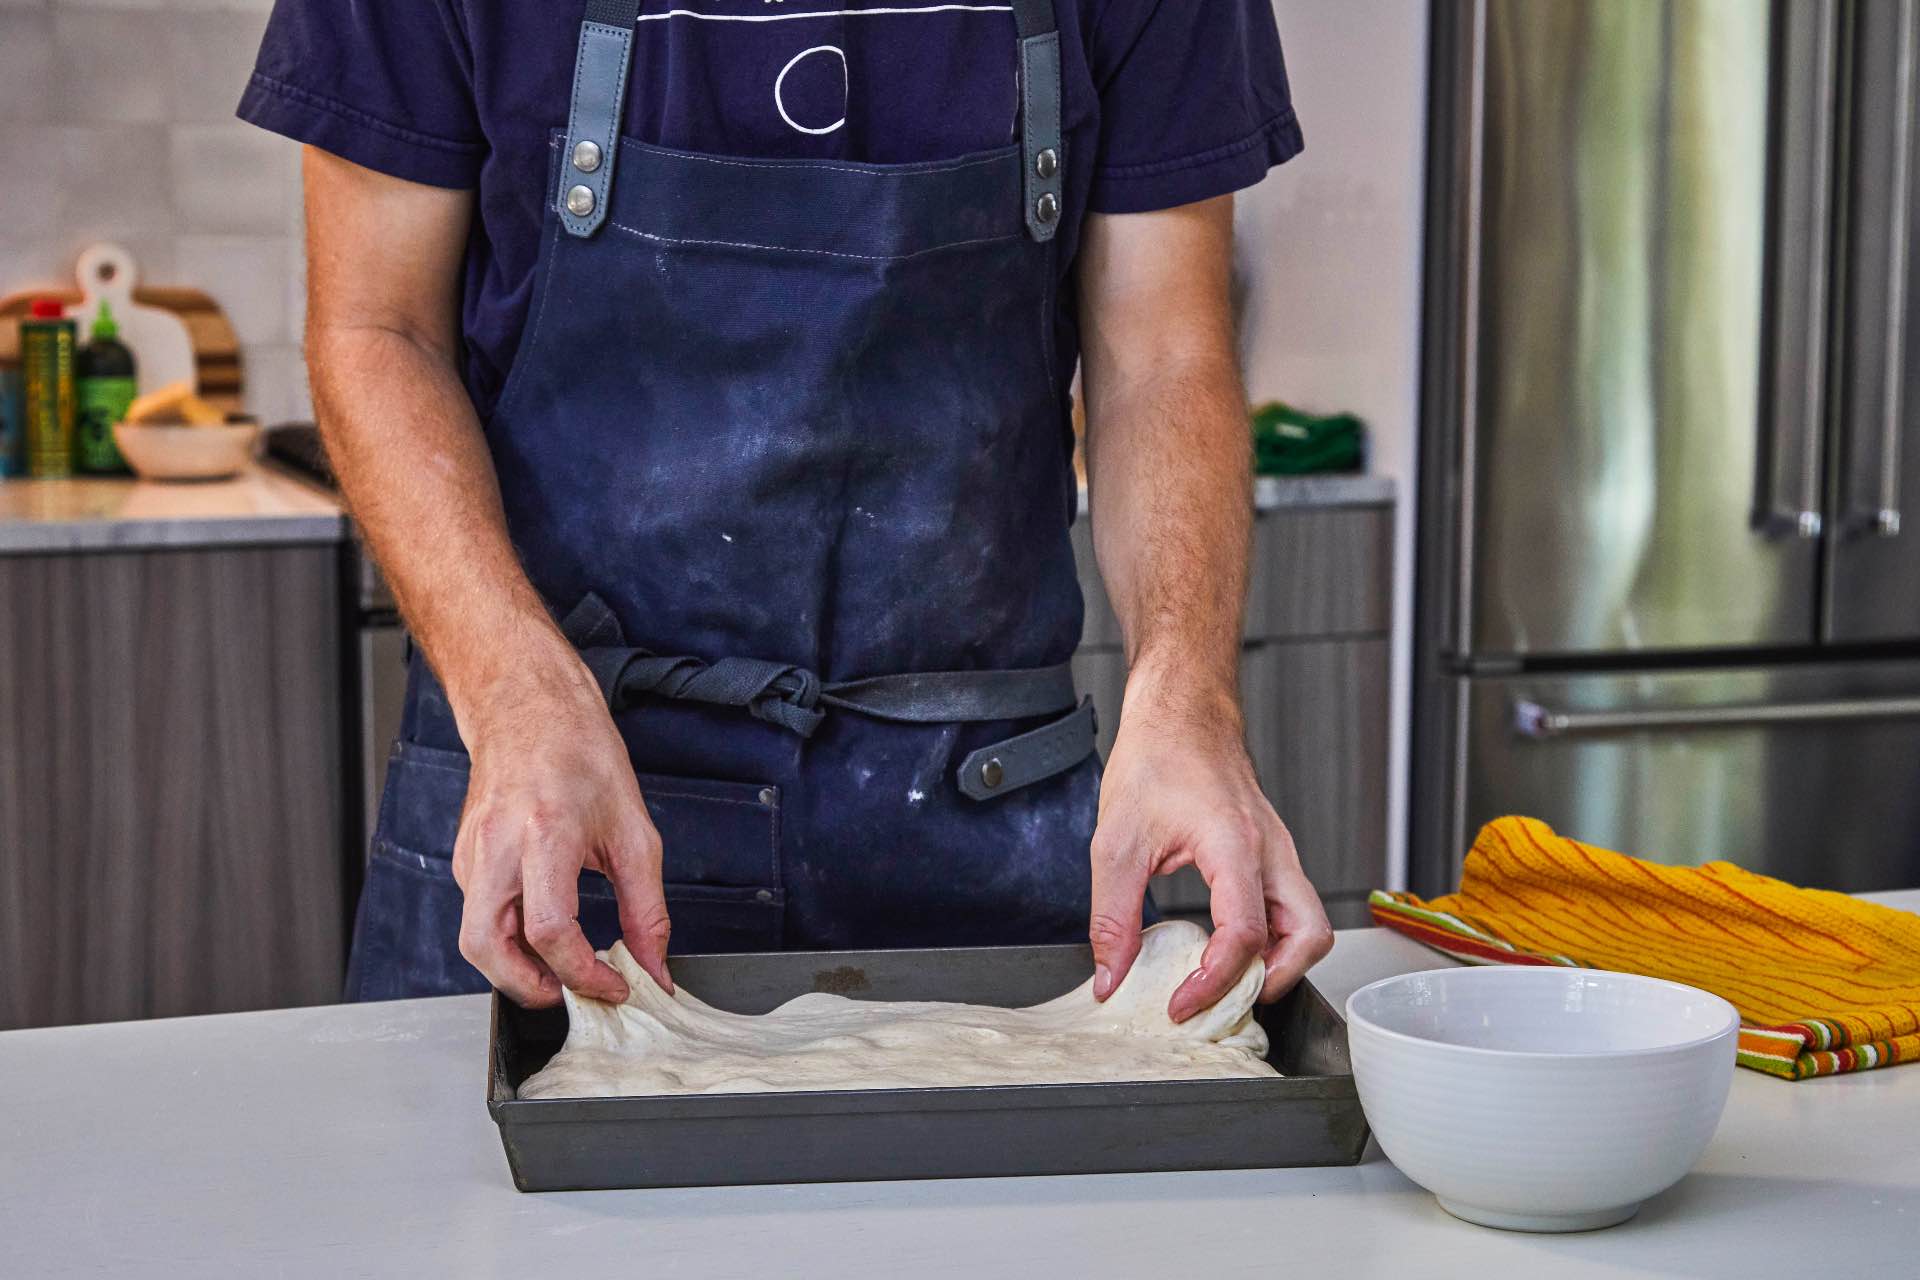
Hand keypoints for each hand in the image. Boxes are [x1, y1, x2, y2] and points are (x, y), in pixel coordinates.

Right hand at [450, 649, 671, 1006]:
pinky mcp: (464, 858)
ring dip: (516, 969)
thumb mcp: (634, 830)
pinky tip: (543, 934)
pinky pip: (478, 916)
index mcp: (545, 833)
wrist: (528, 706)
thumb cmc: (579, 752)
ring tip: (564, 970)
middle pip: (488, 949)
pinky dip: (508, 940)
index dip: (584, 973)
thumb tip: (652, 965)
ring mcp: (472, 854)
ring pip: (476, 940)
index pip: (552, 930)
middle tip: (575, 995)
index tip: (616, 985)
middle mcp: (497, 847)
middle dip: (530, 989)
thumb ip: (646, 907)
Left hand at [1088, 677, 1333, 1022]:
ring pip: (1310, 925)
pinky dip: (1271, 939)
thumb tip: (1111, 979)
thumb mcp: (1115, 841)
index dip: (1214, 982)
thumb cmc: (1155, 759)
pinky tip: (1226, 946)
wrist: (1180, 712)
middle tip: (1224, 1000)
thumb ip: (1111, 918)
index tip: (1180, 1005)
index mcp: (1235, 844)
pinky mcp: (1273, 854)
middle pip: (1310, 936)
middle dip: (1274, 980)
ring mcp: (1279, 851)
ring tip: (1228, 979)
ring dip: (1280, 962)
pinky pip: (1290, 908)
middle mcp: (1271, 850)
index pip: (1246, 934)